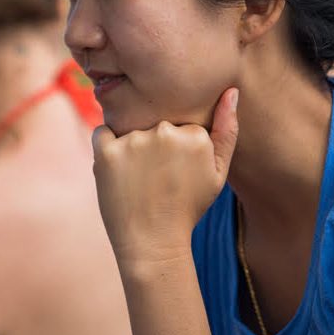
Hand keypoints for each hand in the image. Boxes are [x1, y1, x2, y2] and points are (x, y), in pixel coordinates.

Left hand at [91, 88, 238, 267]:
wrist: (154, 244)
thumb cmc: (189, 207)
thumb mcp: (219, 172)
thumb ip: (227, 130)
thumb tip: (231, 91)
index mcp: (195, 134)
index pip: (182, 123)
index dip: (180, 147)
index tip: (180, 172)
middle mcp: (164, 132)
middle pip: (157, 122)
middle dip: (156, 143)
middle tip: (158, 178)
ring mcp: (133, 141)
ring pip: (131, 127)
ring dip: (133, 146)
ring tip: (140, 179)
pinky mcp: (105, 153)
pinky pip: (102, 132)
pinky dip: (107, 146)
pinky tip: (119, 171)